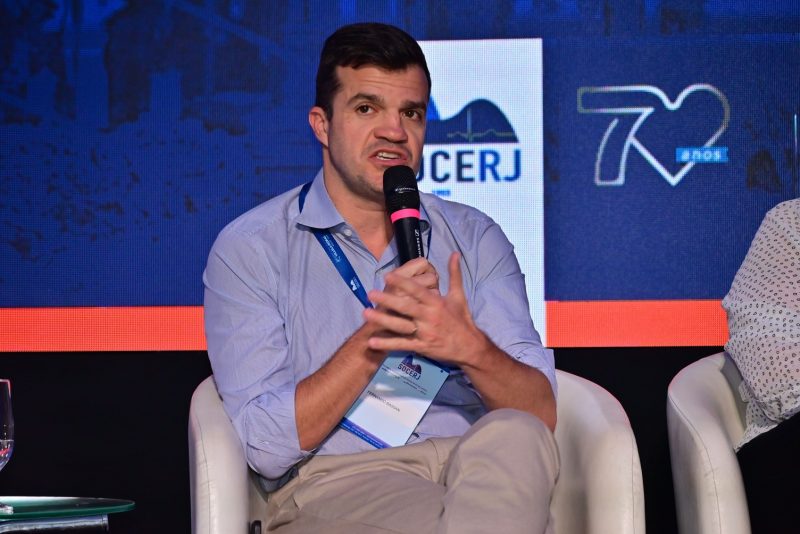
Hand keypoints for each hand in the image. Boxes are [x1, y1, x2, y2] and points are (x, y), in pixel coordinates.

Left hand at [363, 252, 486, 366]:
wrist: (469, 346)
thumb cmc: (462, 319)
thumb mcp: (459, 295)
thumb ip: (454, 274)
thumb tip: (454, 253)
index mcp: (437, 303)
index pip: (418, 290)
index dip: (403, 283)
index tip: (388, 275)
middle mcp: (429, 317)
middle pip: (406, 306)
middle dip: (387, 299)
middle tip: (370, 292)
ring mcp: (424, 333)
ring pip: (401, 325)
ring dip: (383, 320)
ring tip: (366, 313)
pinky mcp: (421, 347)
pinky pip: (402, 345)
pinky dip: (387, 344)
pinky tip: (372, 341)